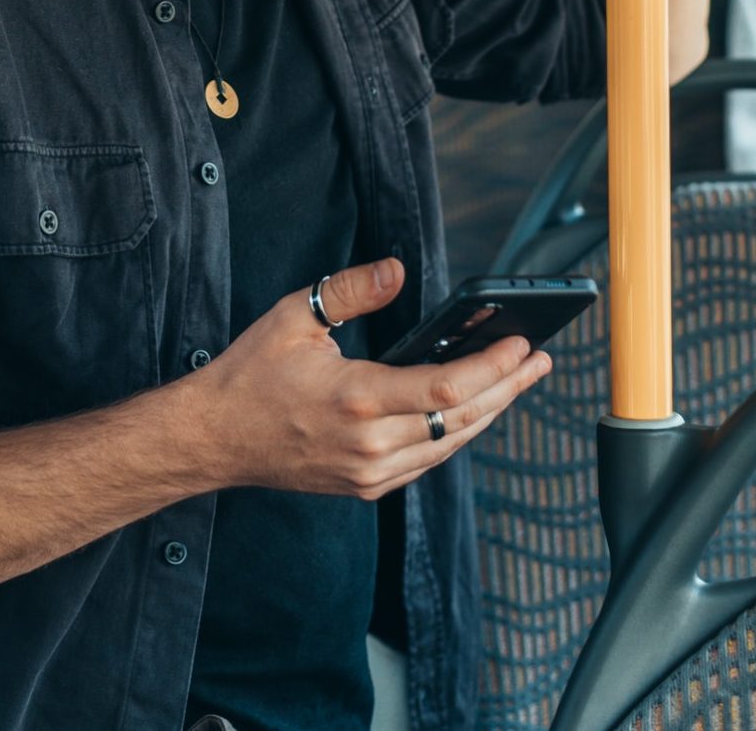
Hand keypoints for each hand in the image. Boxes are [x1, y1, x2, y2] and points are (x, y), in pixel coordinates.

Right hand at [194, 258, 550, 500]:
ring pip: (450, 445)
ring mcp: (369, 473)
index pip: (447, 389)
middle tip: (540, 360)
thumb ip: (351, 290)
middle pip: (462, 420)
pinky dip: (455, 433)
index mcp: (357, 400)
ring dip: (489, 413)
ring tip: (518, 381)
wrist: (214, 439)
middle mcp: (370, 445)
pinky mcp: (364, 486)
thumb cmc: (251, 374)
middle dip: (508, 388)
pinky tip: (471, 410)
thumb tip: (399, 269)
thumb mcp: (295, 316)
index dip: (492, 367)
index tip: (522, 343)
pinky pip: (426, 460)